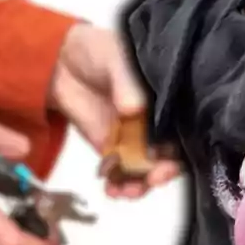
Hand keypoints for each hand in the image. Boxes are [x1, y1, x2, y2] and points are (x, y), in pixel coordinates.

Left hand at [50, 23, 179, 197]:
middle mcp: (157, 122)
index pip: (185, 127)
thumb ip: (126, 81)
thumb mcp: (116, 58)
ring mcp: (135, 138)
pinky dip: (119, 185)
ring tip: (127, 191)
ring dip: (141, 185)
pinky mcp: (113, 150)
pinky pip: (122, 174)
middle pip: (170, 154)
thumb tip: (134, 108)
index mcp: (168, 98)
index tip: (171, 157)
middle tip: (153, 178)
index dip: (183, 146)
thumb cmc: (97, 52)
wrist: (60, 63)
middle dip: (163, 171)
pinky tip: (111, 189)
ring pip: (147, 169)